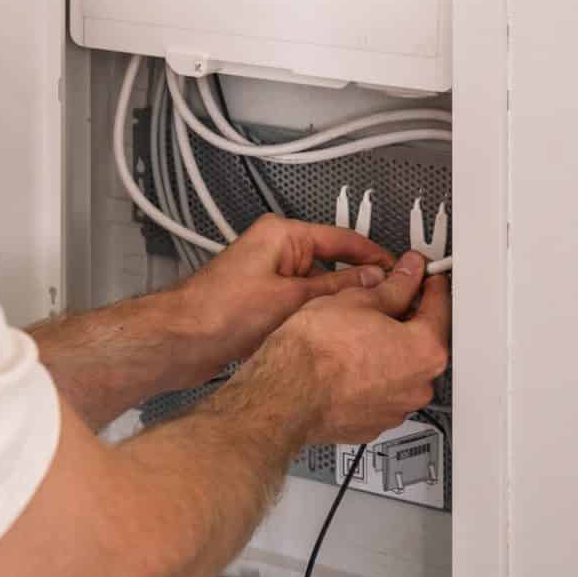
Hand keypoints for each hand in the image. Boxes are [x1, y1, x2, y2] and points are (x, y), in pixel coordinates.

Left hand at [174, 215, 394, 370]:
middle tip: (384, 301)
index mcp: (282, 234)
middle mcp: (275, 250)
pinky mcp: (261, 301)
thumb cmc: (217, 312)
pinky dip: (314, 317)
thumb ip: (337, 288)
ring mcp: (268, 276)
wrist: (180, 342)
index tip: (398, 272)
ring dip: (333, 305)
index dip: (375, 257)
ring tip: (355, 323)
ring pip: (317, 288)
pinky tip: (326, 335)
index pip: (343, 238)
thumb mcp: (291, 298)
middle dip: (356, 284)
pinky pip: (300, 305)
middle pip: (331, 263)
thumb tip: (371, 280)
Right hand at [252, 253, 452, 443]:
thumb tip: (407, 275)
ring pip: (400, 370)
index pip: (440, 305)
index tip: (420, 275)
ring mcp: (396, 409)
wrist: (284, 395)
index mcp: (425, 350)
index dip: (427, 283)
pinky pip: (380, 393)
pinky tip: (347, 364)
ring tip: (355, 336)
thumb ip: (394, 286)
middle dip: (406, 320)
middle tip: (382, 302)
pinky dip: (370, 378)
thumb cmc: (315, 353)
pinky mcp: (373, 424)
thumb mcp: (358, 300)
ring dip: (386, 352)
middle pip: (423, 342)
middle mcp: (418, 385)